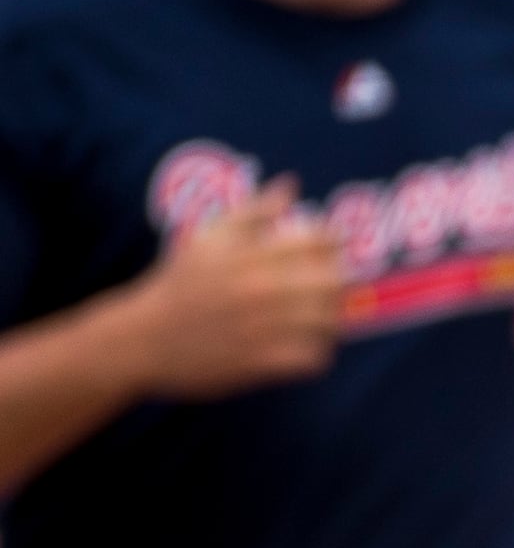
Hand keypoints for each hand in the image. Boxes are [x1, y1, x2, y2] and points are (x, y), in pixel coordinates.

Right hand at [124, 180, 346, 397]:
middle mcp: (257, 289)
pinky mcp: (262, 363)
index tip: (330, 247)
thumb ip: (253, 210)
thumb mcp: (207, 239)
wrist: (142, 339)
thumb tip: (291, 184)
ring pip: (329, 321)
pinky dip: (316, 350)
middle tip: (327, 284)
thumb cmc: (180, 284)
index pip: (317, 242)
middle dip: (337, 281)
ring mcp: (262, 328)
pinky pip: (314, 357)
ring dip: (330, 317)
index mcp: (247, 255)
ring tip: (318, 315)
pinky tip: (304, 343)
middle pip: (332, 281)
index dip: (332, 242)